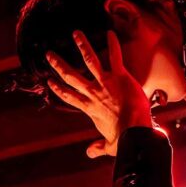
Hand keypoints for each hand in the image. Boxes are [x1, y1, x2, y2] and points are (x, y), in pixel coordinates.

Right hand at [46, 30, 152, 157]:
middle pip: (71, 76)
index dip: (59, 89)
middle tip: (50, 55)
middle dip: (59, 65)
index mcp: (90, 108)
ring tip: (76, 33)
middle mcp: (93, 93)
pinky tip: (110, 32)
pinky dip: (113, 44)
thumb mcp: (109, 146)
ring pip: (89, 60)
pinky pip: (115, 57)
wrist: (136, 131)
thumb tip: (89, 154)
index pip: (70, 97)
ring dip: (82, 45)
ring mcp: (105, 83)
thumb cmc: (125, 140)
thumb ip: (98, 148)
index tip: (51, 82)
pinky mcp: (120, 76)